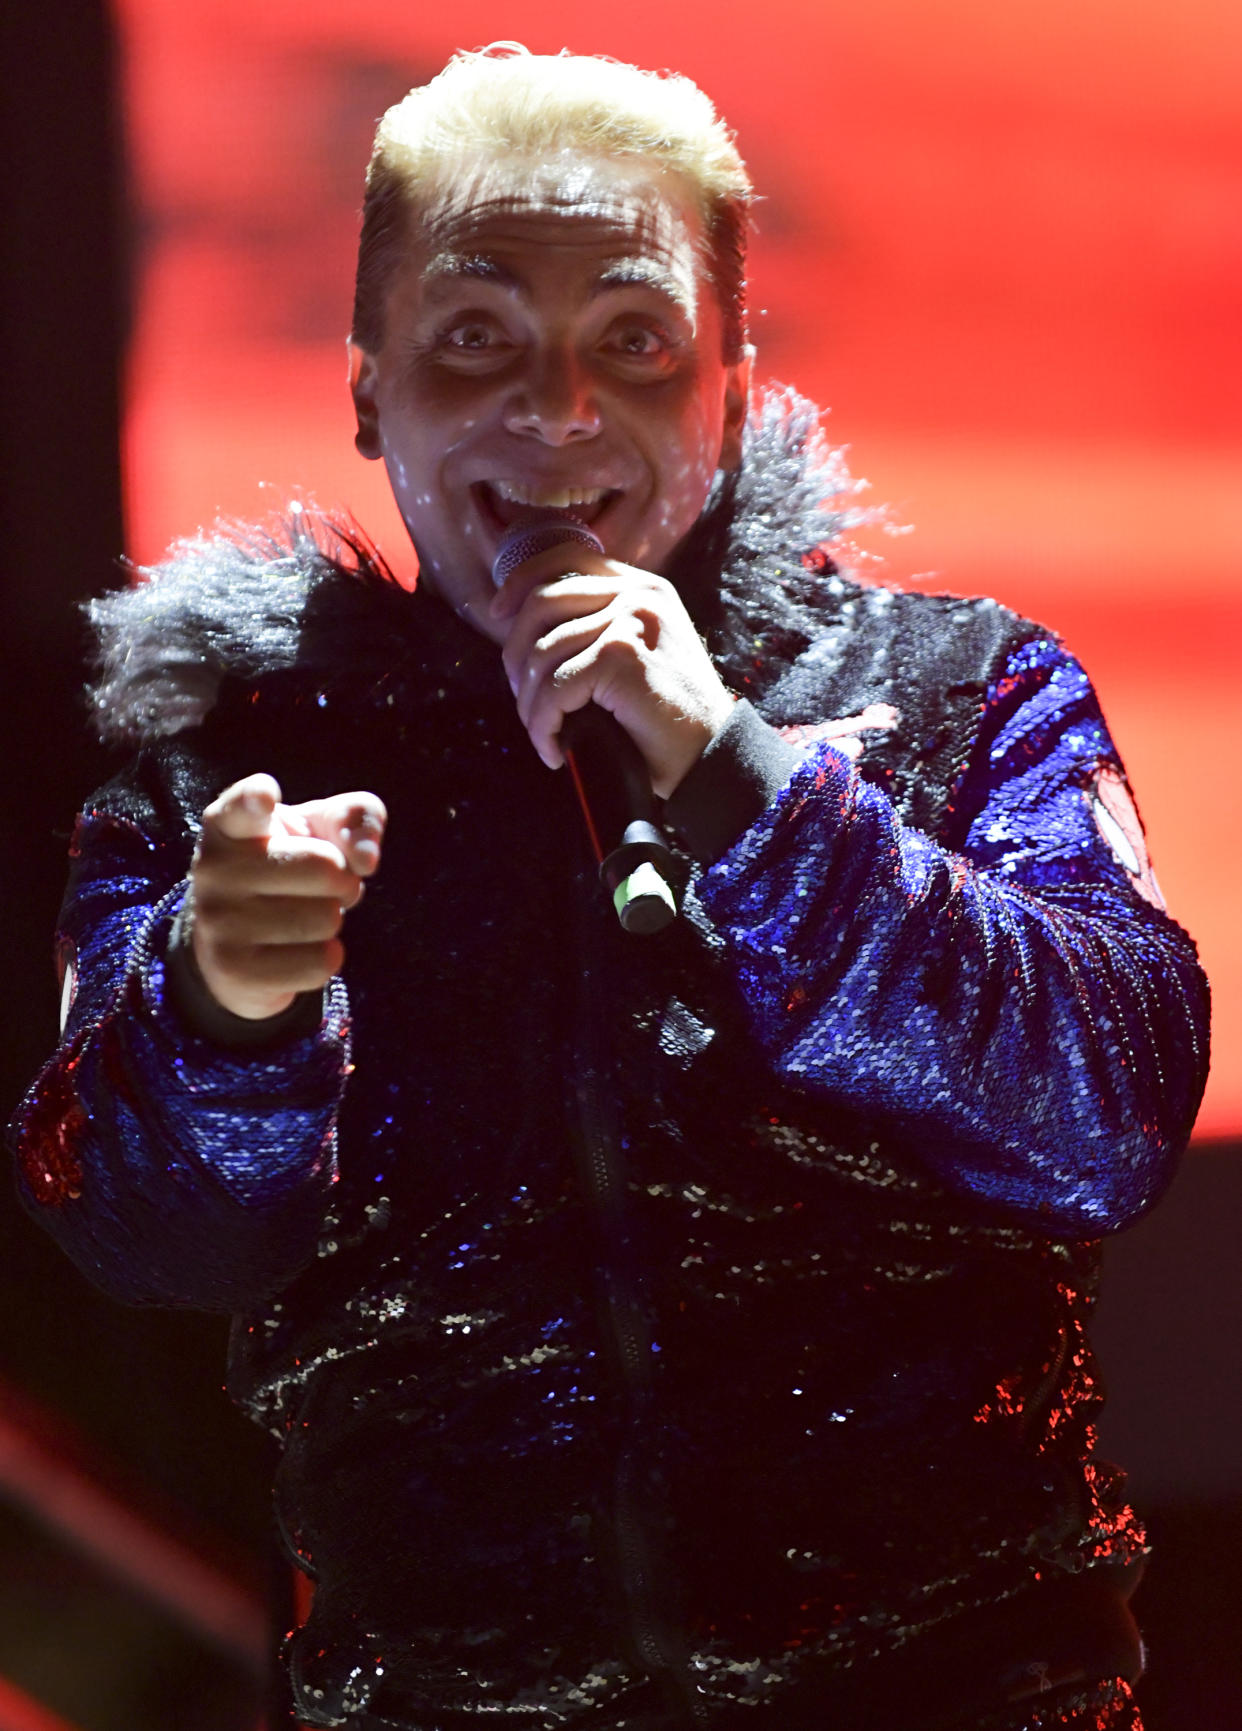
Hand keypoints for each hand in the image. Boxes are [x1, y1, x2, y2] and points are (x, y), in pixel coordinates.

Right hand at [188, 774, 385, 1019]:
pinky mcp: (234, 969)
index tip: (265, 795)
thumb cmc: (285, 868)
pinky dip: (327, 958)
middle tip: (320, 888)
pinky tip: (300, 951)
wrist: (237, 947)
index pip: (243, 805)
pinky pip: (320, 962)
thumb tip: (366, 859)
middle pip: (325, 866)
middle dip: (343, 880)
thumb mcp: (316, 830)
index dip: (257, 798)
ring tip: (304, 916)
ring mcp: (219, 921)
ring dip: (332, 920)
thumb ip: (353, 817)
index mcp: (229, 824)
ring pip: (326, 917)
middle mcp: (214, 868)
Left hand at [490, 542, 734, 799]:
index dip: (521, 582)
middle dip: (516, 656)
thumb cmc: (668, 717)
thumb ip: (598, 629)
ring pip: (542, 654)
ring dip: (532, 706)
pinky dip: (544, 725)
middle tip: (526, 702)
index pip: (566, 559)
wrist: (711, 756)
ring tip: (546, 736)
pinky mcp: (622, 657)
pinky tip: (556, 751)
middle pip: (541, 603)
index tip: (498, 615)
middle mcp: (637, 595)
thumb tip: (524, 631)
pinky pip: (556, 688)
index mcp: (641, 587)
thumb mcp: (639, 654)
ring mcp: (630, 622)